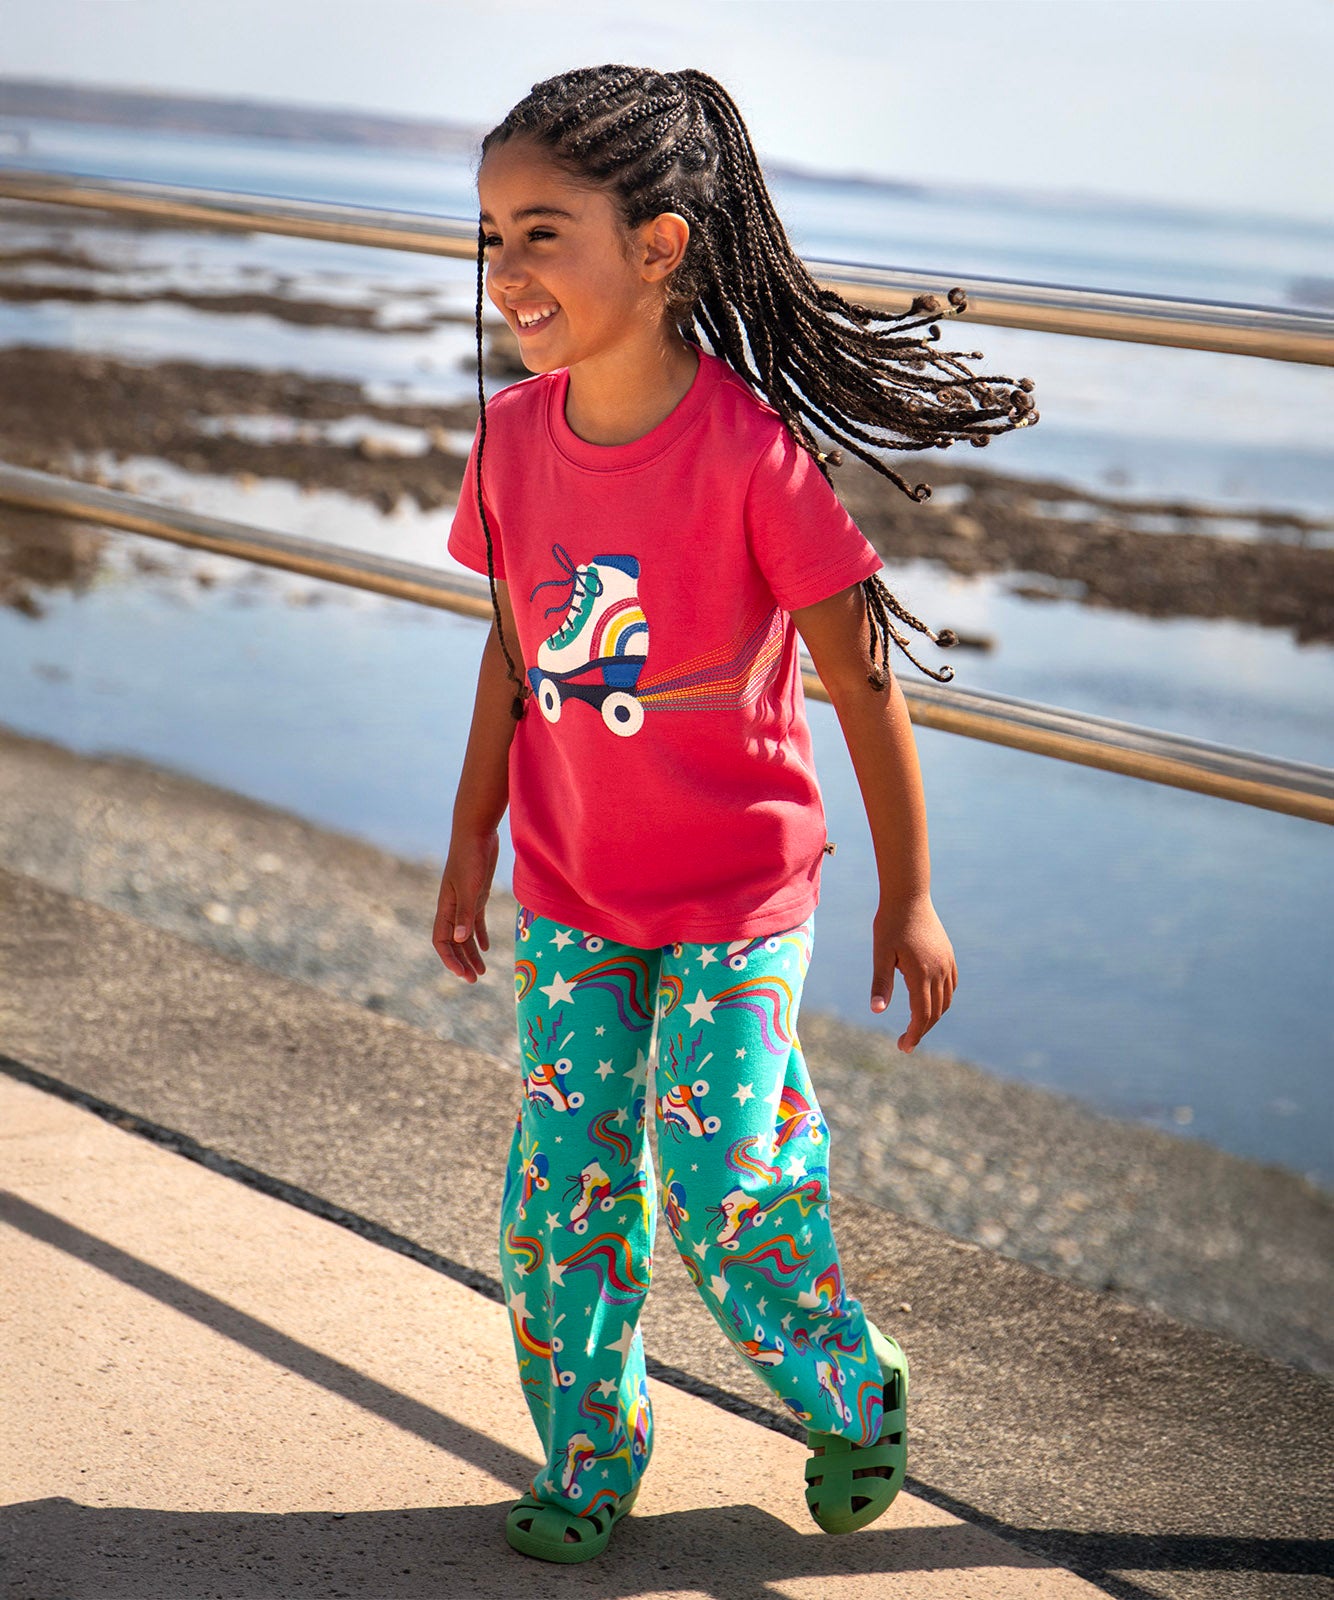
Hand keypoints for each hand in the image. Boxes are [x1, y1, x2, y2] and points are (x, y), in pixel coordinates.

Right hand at [433, 829, 499, 982]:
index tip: (462, 975)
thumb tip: (458, 940)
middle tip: (474, 980)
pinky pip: (475, 920)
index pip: (441, 940)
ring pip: (464, 934)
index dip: (449, 959)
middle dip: (462, 962)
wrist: (477, 831)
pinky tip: (486, 947)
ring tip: (482, 972)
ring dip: (471, 953)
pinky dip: (479, 935)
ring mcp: (464, 900)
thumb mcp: (470, 887)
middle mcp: (452, 906)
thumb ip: (465, 913)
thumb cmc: (471, 857)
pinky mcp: (476, 893)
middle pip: (453, 941)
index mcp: (445, 906)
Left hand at [870, 894, 957, 1051]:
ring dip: (933, 1016)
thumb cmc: (890, 924)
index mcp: (921, 973)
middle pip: (936, 1012)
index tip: (904, 1047)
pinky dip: (942, 1000)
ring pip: (946, 1000)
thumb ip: (881, 983)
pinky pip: (951, 986)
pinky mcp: (948, 956)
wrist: (909, 896)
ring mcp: (947, 963)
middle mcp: (939, 971)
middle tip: (906, 1042)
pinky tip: (930, 1003)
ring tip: (916, 1025)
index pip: (922, 1014)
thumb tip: (877, 1011)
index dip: (915, 1034)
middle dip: (922, 1030)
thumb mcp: (880, 954)